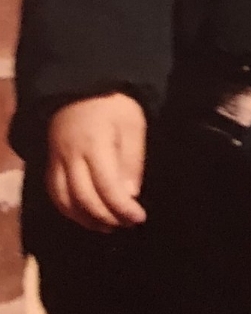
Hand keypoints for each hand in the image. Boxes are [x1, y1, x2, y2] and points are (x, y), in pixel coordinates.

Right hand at [46, 93, 148, 231]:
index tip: (139, 217)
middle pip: (84, 198)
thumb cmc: (113, 104)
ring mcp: (56, 161)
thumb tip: (130, 194)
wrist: (80, 86)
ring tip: (108, 226)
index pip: (107, 186)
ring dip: (86, 219)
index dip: (122, 208)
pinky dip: (69, 211)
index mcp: (94, 144)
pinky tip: (85, 216)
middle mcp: (71, 156)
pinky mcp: (49, 163)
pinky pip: (54, 194)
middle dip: (107, 217)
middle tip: (127, 224)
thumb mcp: (133, 124)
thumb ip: (132, 159)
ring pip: (65, 201)